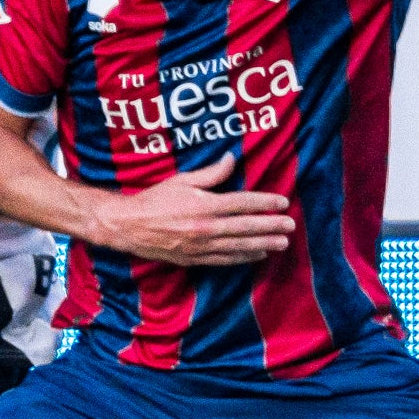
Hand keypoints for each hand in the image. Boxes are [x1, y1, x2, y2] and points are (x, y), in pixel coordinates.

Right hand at [81, 153, 296, 265]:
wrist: (128, 226)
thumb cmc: (154, 199)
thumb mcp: (182, 180)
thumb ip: (210, 173)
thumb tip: (232, 159)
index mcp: (204, 205)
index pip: (243, 203)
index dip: (265, 203)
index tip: (282, 203)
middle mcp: (206, 227)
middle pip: (246, 227)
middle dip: (271, 226)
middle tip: (291, 226)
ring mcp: (201, 246)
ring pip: (239, 246)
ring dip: (263, 244)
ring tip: (282, 243)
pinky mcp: (194, 259)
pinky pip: (224, 259)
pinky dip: (243, 258)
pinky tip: (257, 255)